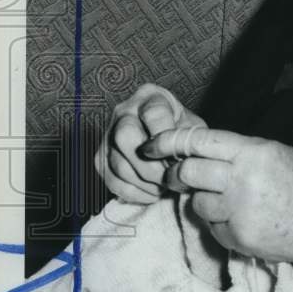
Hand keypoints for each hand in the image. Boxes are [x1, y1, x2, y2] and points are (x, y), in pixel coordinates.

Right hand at [94, 83, 205, 203]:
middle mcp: (124, 112)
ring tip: (165, 187)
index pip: (154, 114)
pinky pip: (113, 181)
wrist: (162, 135)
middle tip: (170, 178)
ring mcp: (108, 135)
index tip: (179, 157)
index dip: (167, 139)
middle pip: (126, 136)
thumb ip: (189, 140)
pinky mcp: (101, 159)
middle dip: (152, 165)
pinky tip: (153, 192)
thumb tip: (185, 163)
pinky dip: (136, 193)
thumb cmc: (180, 128)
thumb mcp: (191, 126)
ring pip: (119, 164)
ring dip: (146, 183)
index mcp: (150, 98)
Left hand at [140, 127, 292, 265]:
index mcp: (253, 153)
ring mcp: (239, 213)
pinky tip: (243, 219)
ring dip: (202, 200)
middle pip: (187, 172)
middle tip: (180, 176)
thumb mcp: (276, 152)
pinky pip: (211, 227)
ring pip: (196, 203)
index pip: (197, 142)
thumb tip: (194, 151)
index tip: (151, 145)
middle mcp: (243, 181)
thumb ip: (236, 151)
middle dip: (178, 174)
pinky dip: (219, 222)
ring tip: (228, 200)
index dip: (168, 142)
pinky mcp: (238, 239)